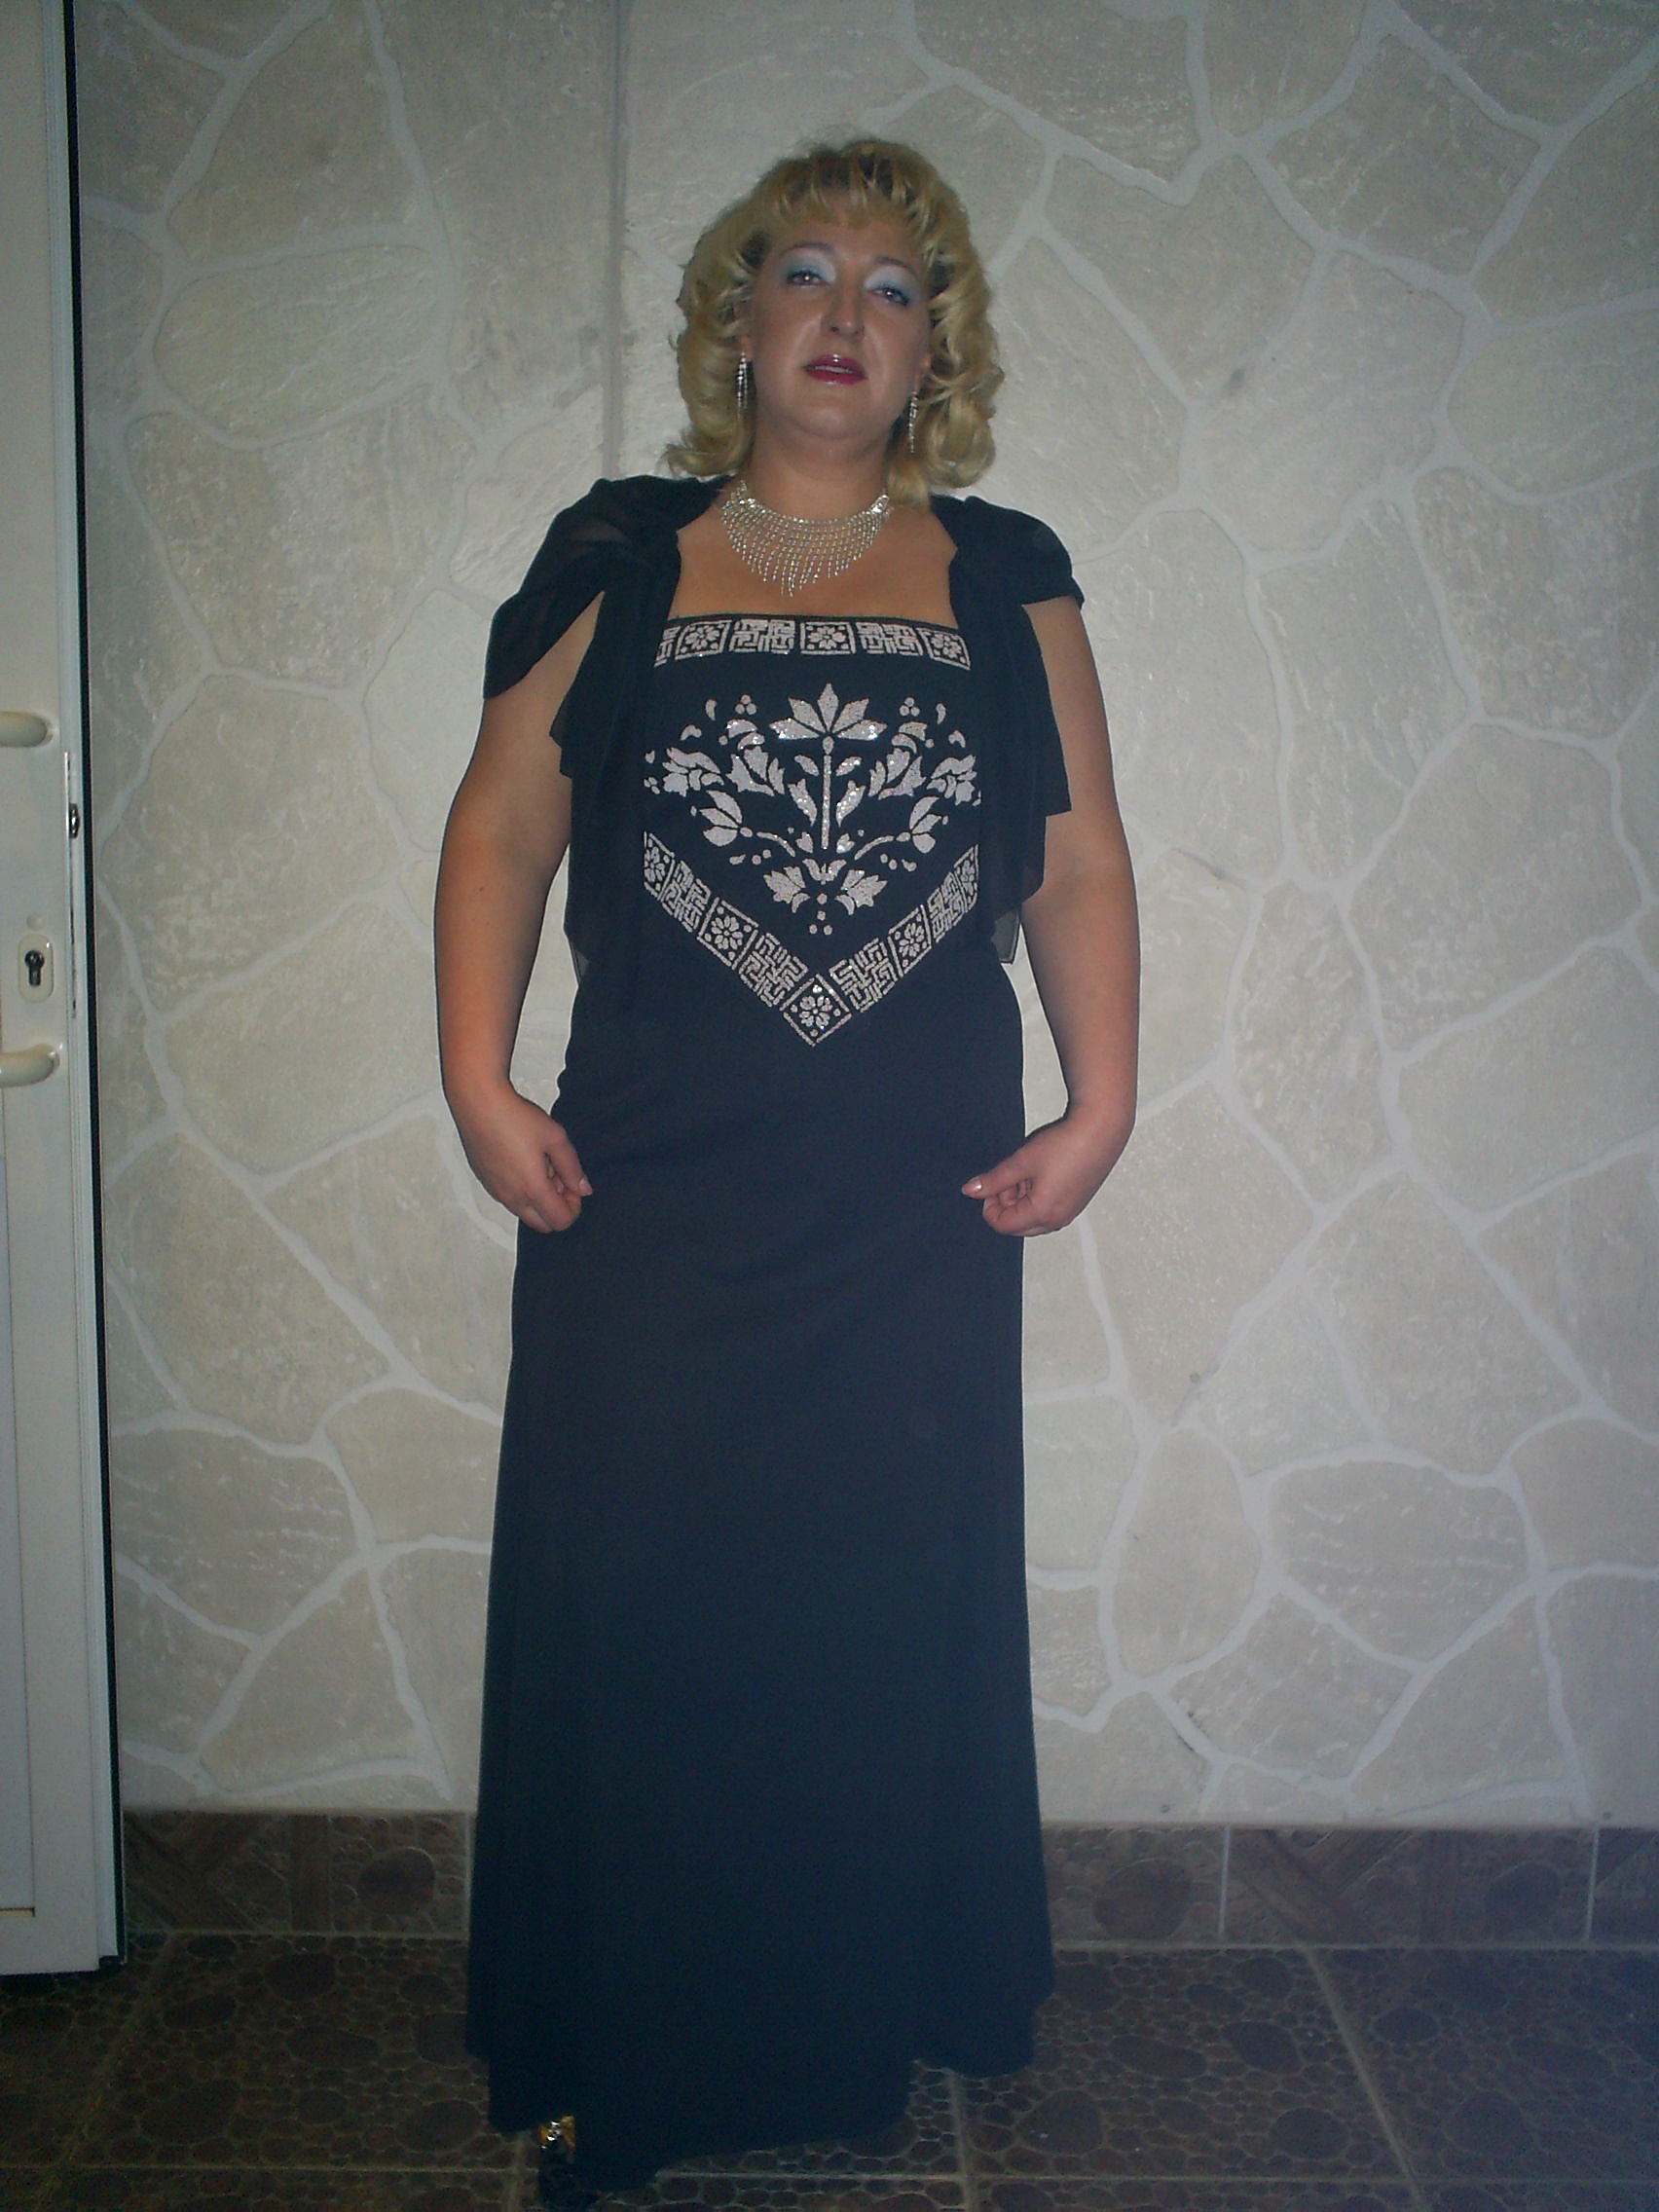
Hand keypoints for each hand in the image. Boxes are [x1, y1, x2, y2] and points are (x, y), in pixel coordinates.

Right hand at [449, 1079, 590, 1232]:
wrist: (479, 1104)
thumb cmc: (516, 1118)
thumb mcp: (555, 1138)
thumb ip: (573, 1168)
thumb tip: (583, 1189)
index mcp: (532, 1190)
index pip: (561, 1221)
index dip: (574, 1207)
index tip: (573, 1184)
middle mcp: (512, 1197)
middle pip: (543, 1225)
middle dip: (557, 1207)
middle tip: (558, 1177)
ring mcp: (495, 1191)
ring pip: (525, 1212)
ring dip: (539, 1199)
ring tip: (541, 1165)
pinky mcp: (485, 1182)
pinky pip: (509, 1198)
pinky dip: (522, 1190)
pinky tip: (523, 1161)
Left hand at [962, 1110, 1129, 1237]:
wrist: (1102, 1129)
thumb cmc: (1064, 1145)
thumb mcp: (1022, 1161)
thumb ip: (994, 1179)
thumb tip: (969, 1190)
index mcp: (1041, 1214)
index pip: (1002, 1225)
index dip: (989, 1205)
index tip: (990, 1184)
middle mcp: (1057, 1220)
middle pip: (1018, 1225)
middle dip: (1005, 1204)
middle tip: (1006, 1177)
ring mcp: (1070, 1212)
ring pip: (1033, 1217)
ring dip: (1021, 1199)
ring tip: (1024, 1169)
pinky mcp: (1078, 1201)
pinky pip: (1049, 1209)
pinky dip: (1037, 1196)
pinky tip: (1039, 1171)